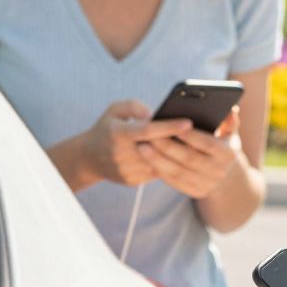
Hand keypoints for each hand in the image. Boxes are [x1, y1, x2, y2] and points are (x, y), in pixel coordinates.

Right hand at [65, 100, 196, 188]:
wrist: (89, 158)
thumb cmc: (107, 128)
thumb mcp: (114, 110)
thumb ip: (133, 106)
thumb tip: (152, 113)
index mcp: (118, 134)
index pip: (147, 130)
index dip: (169, 127)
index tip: (188, 122)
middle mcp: (121, 154)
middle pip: (157, 148)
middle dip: (178, 141)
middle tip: (198, 133)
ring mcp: (127, 170)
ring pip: (159, 163)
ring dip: (175, 155)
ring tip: (191, 144)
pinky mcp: (132, 181)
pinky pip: (155, 172)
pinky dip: (166, 164)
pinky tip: (176, 156)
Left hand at [139, 105, 244, 199]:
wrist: (227, 176)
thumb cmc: (222, 145)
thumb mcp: (230, 132)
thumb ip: (228, 120)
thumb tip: (230, 109)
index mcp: (228, 154)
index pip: (207, 143)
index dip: (189, 135)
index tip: (170, 125)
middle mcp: (219, 171)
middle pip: (189, 158)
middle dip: (167, 146)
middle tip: (148, 135)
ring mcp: (208, 184)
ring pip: (178, 172)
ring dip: (158, 160)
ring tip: (142, 146)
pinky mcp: (196, 192)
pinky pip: (174, 182)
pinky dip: (160, 171)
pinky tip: (147, 160)